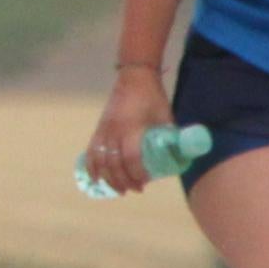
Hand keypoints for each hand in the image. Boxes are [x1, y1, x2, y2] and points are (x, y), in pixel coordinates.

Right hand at [83, 64, 175, 194]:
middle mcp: (115, 131)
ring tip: (119, 189)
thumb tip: (177, 159)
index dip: (138, 173)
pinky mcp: (99, 129)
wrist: (134, 78)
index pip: (131, 158)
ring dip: (109, 178)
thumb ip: (170, 138)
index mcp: (132, 128)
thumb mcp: (166, 118)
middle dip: (124, 180)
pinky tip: (96, 179)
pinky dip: (92, 167)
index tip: (146, 181)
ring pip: (101, 160)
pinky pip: (91, 151)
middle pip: (115, 163)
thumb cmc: (154, 98)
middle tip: (136, 189)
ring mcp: (104, 130)